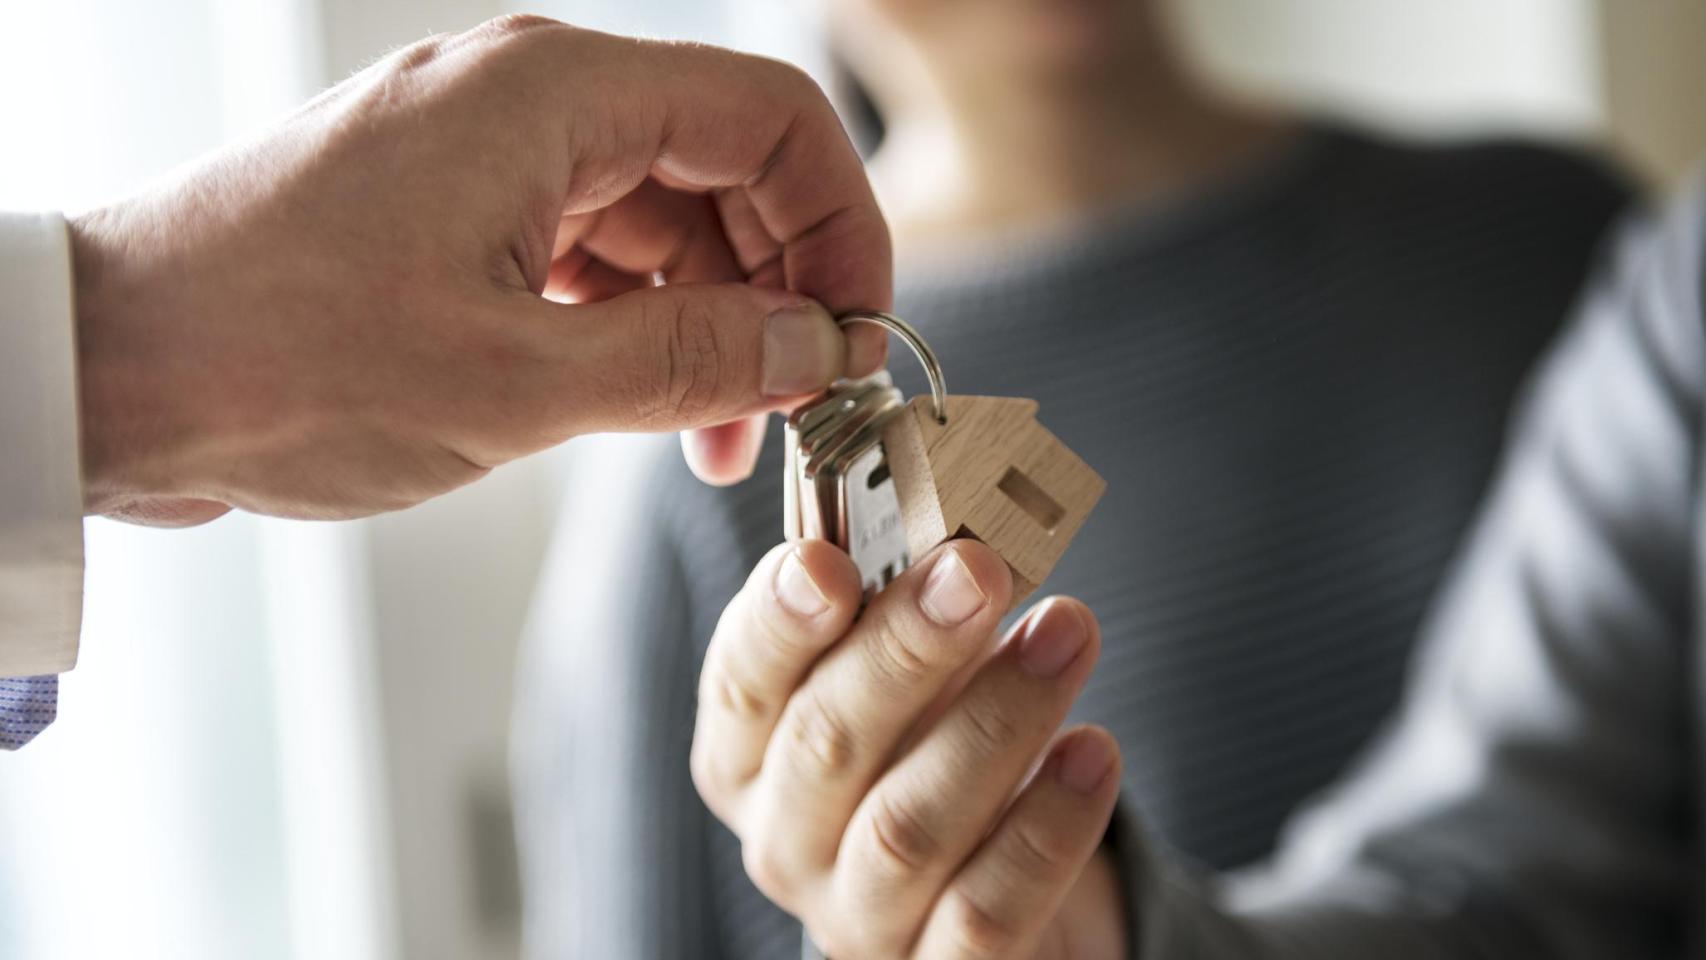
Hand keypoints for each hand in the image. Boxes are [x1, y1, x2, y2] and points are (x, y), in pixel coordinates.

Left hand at [68, 15, 889, 525]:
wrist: (110, 375)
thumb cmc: (278, 359)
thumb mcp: (515, 382)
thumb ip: (688, 363)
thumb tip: (813, 350)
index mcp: (554, 96)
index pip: (770, 121)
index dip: (841, 230)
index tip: (858, 341)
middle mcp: (531, 102)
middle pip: (724, 171)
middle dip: (776, 294)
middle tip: (798, 410)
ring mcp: (492, 157)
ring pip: (662, 224)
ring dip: (708, 330)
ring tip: (717, 442)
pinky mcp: (459, 214)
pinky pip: (593, 258)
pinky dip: (636, 331)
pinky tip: (648, 413)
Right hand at [692, 539, 1126, 958]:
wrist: (980, 888)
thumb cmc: (926, 748)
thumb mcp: (896, 675)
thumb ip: (899, 610)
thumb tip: (959, 531)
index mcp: (747, 752)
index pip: (743, 682)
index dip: (778, 621)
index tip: (827, 561)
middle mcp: (784, 838)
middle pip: (827, 745)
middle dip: (905, 649)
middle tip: (978, 571)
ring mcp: (856, 915)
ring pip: (910, 826)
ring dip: (995, 721)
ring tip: (1067, 632)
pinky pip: (987, 911)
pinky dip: (1045, 829)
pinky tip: (1094, 752)